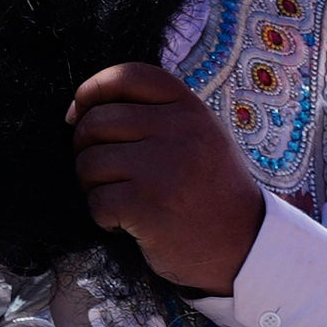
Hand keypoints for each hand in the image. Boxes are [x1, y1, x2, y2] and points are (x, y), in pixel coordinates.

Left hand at [70, 61, 267, 293]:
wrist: (246, 250)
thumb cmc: (209, 191)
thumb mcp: (198, 138)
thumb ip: (154, 115)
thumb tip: (80, 109)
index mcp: (191, 110)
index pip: (128, 76)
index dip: (93, 89)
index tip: (79, 113)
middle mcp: (180, 132)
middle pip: (96, 122)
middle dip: (87, 148)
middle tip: (108, 174)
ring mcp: (163, 168)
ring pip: (88, 162)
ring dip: (94, 186)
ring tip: (124, 200)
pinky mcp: (147, 205)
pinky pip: (96, 200)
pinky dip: (103, 216)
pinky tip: (130, 223)